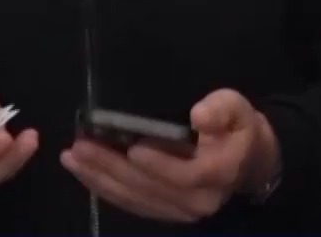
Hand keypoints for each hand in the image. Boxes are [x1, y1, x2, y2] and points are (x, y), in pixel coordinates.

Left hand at [61, 89, 279, 222]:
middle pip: (150, 188)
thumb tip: (200, 115)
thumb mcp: (238, 109)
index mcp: (218, 174)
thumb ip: (222, 109)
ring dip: (100, 179)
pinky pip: (133, 203)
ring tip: (72, 158)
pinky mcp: (166, 212)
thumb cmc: (237, 129)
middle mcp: (198, 200)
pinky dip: (106, 189)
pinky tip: (84, 173)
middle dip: (112, 168)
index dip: (158, 163)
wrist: (247, 161)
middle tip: (80, 147)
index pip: (185, 174)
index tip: (131, 147)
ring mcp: (180, 211)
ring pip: (135, 198)